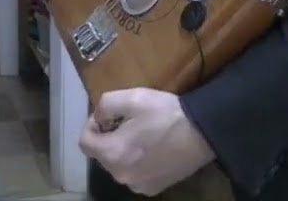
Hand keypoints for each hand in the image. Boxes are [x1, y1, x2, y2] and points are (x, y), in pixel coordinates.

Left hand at [78, 88, 215, 195]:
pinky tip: (153, 149)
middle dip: (108, 137)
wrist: (203, 133)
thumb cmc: (165, 114)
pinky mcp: (153, 188)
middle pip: (101, 154)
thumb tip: (98, 118)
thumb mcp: (132, 98)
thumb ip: (105, 105)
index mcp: (112, 153)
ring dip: (123, 150)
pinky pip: (134, 174)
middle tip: (128, 122)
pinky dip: (137, 162)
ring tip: (142, 135)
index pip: (84, 142)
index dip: (91, 125)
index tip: (109, 116)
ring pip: (118, 165)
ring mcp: (137, 185)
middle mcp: (120, 175)